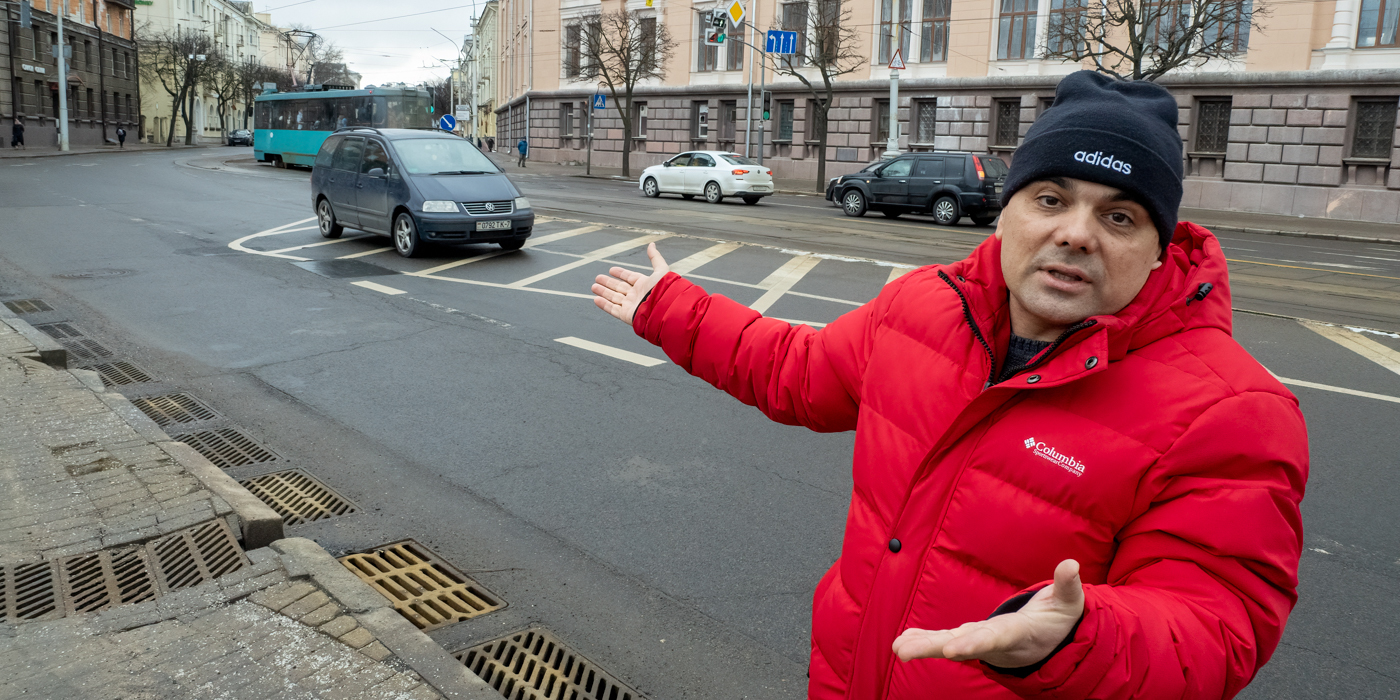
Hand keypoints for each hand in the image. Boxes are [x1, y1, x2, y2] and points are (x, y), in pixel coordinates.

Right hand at [591, 242, 669, 324]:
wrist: (664, 309)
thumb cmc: (664, 290)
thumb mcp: (661, 270)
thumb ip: (655, 258)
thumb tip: (652, 244)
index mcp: (645, 285)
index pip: (630, 277)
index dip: (620, 273)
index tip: (611, 270)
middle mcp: (637, 295)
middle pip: (619, 287)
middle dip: (608, 282)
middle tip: (597, 278)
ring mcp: (631, 305)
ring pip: (613, 297)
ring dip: (603, 292)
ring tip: (593, 286)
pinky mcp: (626, 315)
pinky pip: (612, 309)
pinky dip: (604, 305)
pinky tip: (596, 299)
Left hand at [891, 559, 1083, 668]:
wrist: (1052, 644)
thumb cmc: (1059, 620)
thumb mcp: (1069, 603)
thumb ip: (1068, 586)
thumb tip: (1071, 565)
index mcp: (1017, 634)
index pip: (993, 639)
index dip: (972, 644)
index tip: (950, 651)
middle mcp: (994, 643)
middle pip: (962, 646)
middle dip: (933, 647)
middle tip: (905, 652)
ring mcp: (981, 642)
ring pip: (949, 644)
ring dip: (922, 645)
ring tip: (898, 648)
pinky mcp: (972, 638)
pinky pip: (945, 640)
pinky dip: (925, 639)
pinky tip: (902, 641)